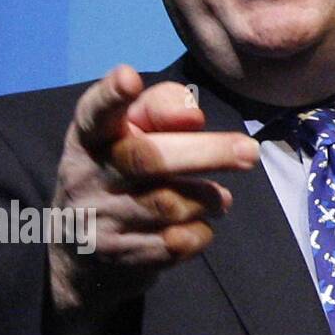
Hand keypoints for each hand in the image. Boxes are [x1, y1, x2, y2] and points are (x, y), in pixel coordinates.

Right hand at [48, 64, 258, 334]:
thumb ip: (162, 109)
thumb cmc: (123, 171)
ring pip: (171, 204)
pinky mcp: (120, 256)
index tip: (129, 78)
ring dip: (208, 198)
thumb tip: (192, 112)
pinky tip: (196, 224)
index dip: (112, 95)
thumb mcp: (131, 133)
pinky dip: (200, 232)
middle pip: (148, 158)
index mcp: (91, 136)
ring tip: (218, 197)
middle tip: (249, 152)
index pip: (95, 112)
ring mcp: (100, 219)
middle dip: (206, 153)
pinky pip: (178, 242)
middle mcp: (88, 175)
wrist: (84, 251)